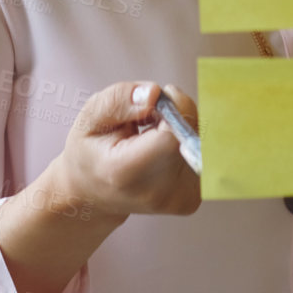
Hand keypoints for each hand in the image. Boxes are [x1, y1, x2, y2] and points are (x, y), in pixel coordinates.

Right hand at [51, 80, 202, 223]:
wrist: (94, 195)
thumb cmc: (92, 151)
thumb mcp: (90, 117)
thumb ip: (119, 100)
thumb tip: (155, 93)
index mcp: (126, 174)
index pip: (171, 136)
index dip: (169, 109)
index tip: (149, 108)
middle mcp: (156, 193)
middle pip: (189, 134)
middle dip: (176, 114)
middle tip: (148, 120)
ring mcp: (177, 199)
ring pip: (200, 139)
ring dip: (181, 126)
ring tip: (153, 135)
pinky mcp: (192, 198)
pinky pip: (202, 152)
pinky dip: (187, 141)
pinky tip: (164, 148)